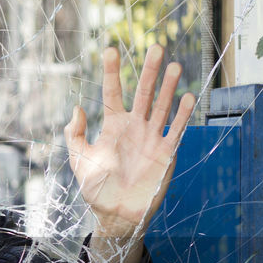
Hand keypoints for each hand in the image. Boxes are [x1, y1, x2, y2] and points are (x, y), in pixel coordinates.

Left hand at [65, 44, 195, 238]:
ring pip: (161, 106)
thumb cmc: (97, 188)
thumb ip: (75, 135)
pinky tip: (188, 97)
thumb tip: (76, 108)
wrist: (117, 215)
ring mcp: (152, 138)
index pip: (112, 93)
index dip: (111, 72)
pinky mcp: (166, 152)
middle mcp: (134, 127)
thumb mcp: (80, 161)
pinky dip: (182, 115)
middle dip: (148, 71)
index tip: (111, 50)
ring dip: (168, 87)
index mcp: (112, 126)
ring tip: (174, 65)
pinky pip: (176, 130)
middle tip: (155, 47)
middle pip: (143, 93)